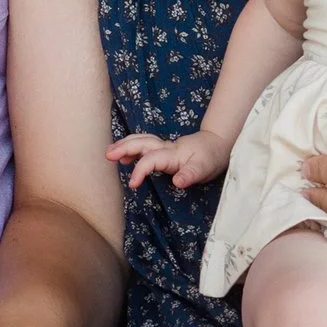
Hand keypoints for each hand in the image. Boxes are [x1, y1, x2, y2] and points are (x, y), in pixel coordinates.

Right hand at [107, 129, 228, 190]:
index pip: (151, 160)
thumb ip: (190, 174)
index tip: (132, 185)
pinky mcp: (164, 149)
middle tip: (109, 155)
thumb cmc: (210, 157)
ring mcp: (164, 146)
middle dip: (124, 148)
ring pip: (141, 141)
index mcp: (172, 154)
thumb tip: (177, 182)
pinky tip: (125, 155)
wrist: (217, 144)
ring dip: (125, 145)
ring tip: (110, 153)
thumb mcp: (205, 168)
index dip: (140, 170)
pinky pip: (144, 144)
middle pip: (141, 143)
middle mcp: (165, 148)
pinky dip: (132, 146)